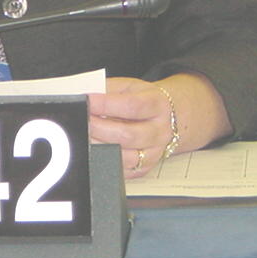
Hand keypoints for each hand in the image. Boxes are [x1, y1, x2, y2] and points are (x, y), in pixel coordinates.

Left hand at [87, 72, 231, 175]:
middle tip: (82, 120)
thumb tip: (84, 95)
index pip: (132, 106)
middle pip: (128, 135)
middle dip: (99, 128)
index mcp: (157, 105)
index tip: (87, 101)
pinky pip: (124, 170)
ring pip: (125, 157)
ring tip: (85, 135)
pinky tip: (95, 150)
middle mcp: (160, 131)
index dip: (107, 104)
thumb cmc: (146, 100)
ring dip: (100, 146)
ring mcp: (155, 152)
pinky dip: (105, 161)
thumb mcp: (131, 87)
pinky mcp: (146, 168)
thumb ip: (109, 89)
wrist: (173, 116)